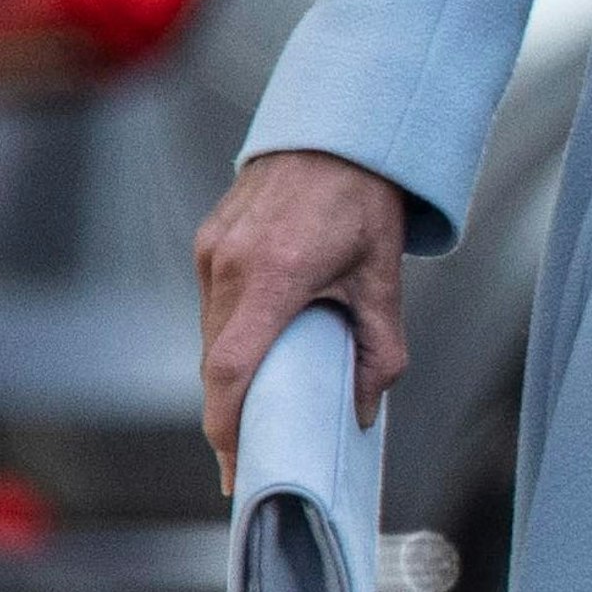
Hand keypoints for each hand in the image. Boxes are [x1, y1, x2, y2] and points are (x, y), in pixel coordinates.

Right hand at [196, 149, 408, 497]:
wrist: (340, 127)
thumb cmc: (365, 195)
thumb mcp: (383, 274)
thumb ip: (379, 349)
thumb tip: (364, 409)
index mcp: (276, 271)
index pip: (230, 369)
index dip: (226, 427)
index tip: (235, 464)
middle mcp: (233, 260)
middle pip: (216, 360)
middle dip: (232, 407)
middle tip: (255, 443)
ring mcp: (214, 246)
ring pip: (210, 333)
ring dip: (231, 367)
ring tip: (263, 388)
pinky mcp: (209, 237)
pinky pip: (211, 301)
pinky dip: (230, 328)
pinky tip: (259, 335)